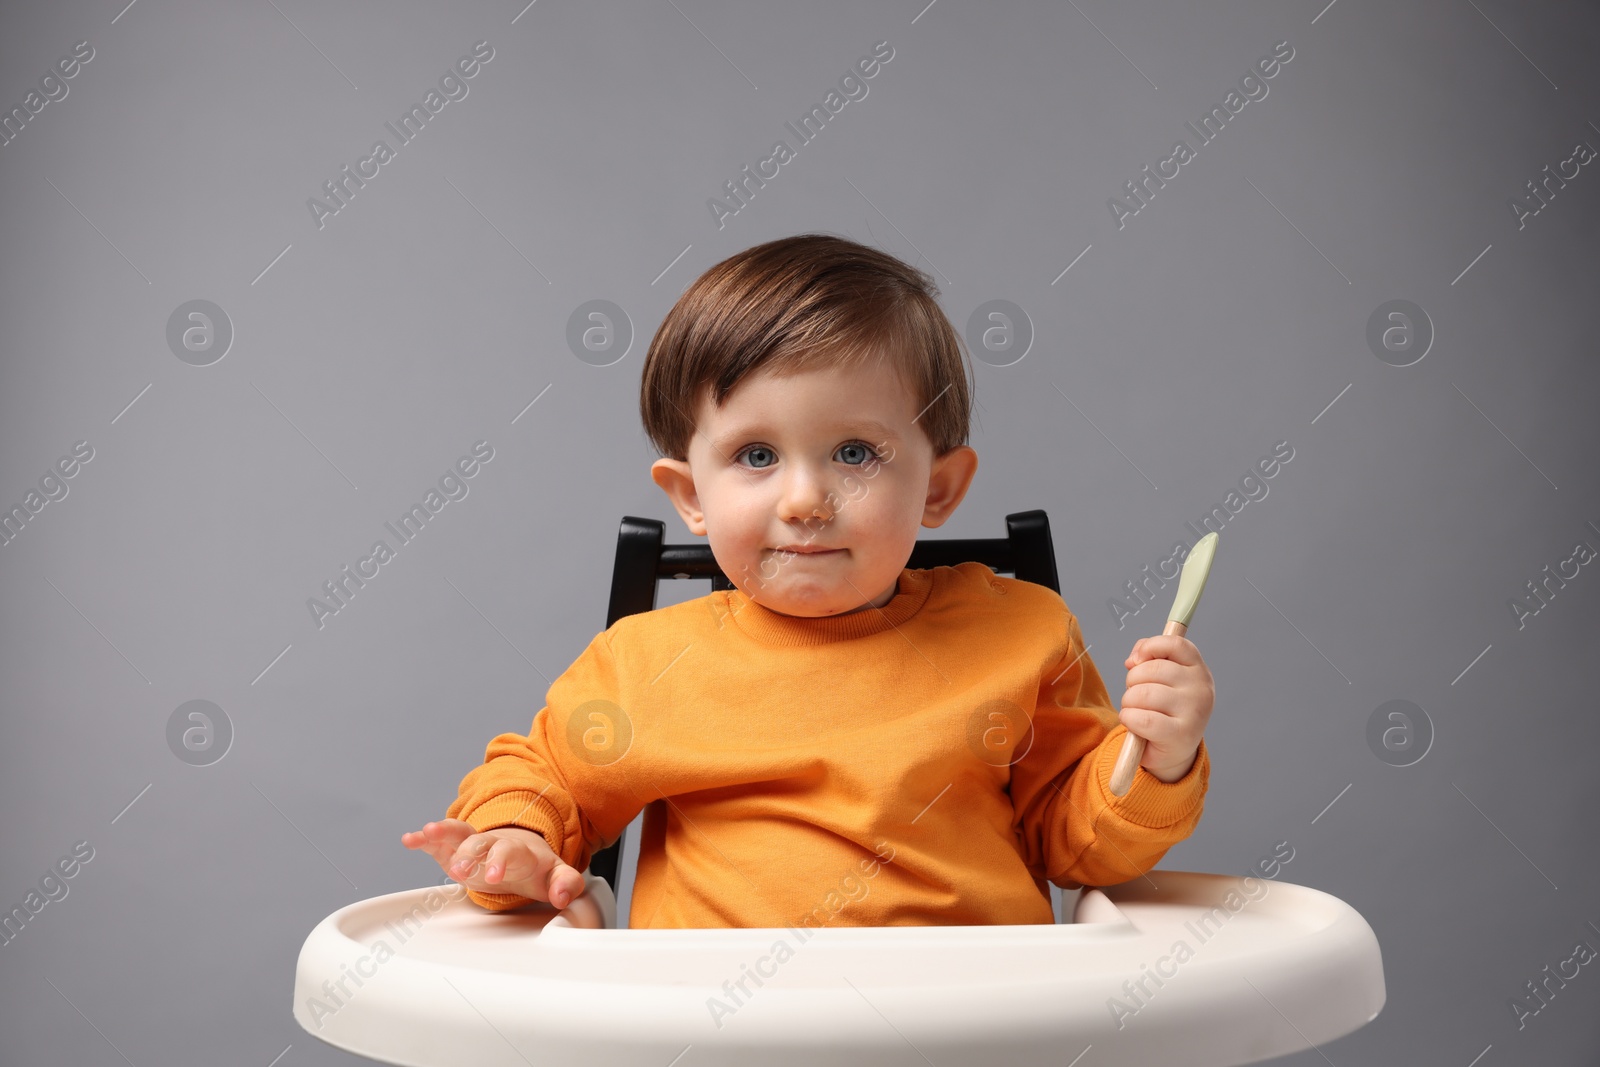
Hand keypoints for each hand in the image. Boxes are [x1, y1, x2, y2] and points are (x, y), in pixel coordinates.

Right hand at [401, 818, 588, 908]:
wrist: (523, 852)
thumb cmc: (535, 867)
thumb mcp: (555, 876)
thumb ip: (566, 884)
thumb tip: (564, 895)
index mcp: (518, 850)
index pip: (509, 851)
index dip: (500, 861)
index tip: (493, 876)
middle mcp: (493, 843)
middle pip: (479, 842)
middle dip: (468, 853)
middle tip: (458, 871)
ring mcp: (473, 843)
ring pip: (457, 834)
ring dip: (441, 833)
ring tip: (424, 834)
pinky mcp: (455, 848)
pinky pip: (438, 841)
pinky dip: (424, 839)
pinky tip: (409, 839)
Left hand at [1121, 635, 1213, 781]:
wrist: (1174, 751)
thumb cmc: (1163, 710)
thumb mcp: (1160, 679)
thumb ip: (1147, 658)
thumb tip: (1134, 659)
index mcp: (1198, 670)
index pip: (1175, 644)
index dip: (1150, 647)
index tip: (1136, 661)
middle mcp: (1201, 688)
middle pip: (1152, 669)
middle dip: (1132, 681)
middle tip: (1135, 696)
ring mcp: (1194, 712)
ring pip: (1144, 693)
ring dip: (1128, 702)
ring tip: (1134, 710)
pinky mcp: (1181, 734)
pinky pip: (1143, 719)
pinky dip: (1129, 719)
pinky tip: (1133, 723)